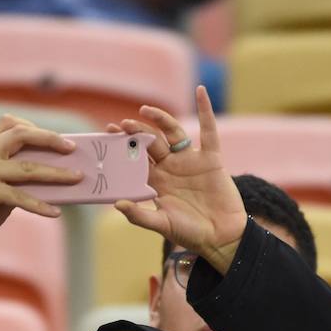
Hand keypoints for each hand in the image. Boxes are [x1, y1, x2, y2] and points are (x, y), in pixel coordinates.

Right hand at [0, 115, 81, 294]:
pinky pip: (21, 197)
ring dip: (56, 173)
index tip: (57, 138)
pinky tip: (56, 213)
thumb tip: (53, 179)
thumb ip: (18, 180)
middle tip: (72, 148)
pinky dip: (41, 205)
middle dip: (49, 139)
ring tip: (77, 178)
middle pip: (20, 135)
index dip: (35, 128)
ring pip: (27, 168)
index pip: (10, 125)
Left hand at [111, 85, 248, 274]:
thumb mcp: (163, 226)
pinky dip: (206, 110)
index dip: (123, 146)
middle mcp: (171, 167)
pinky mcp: (211, 159)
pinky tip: (200, 92)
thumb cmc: (191, 234)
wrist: (222, 238)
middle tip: (121, 125)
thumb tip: (117, 204)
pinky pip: (209, 131)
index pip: (136, 159)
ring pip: (173, 132)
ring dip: (160, 119)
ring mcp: (190, 161)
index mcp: (156, 181)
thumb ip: (140, 216)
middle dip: (136, 133)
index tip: (108, 134)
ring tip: (145, 110)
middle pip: (151, 142)